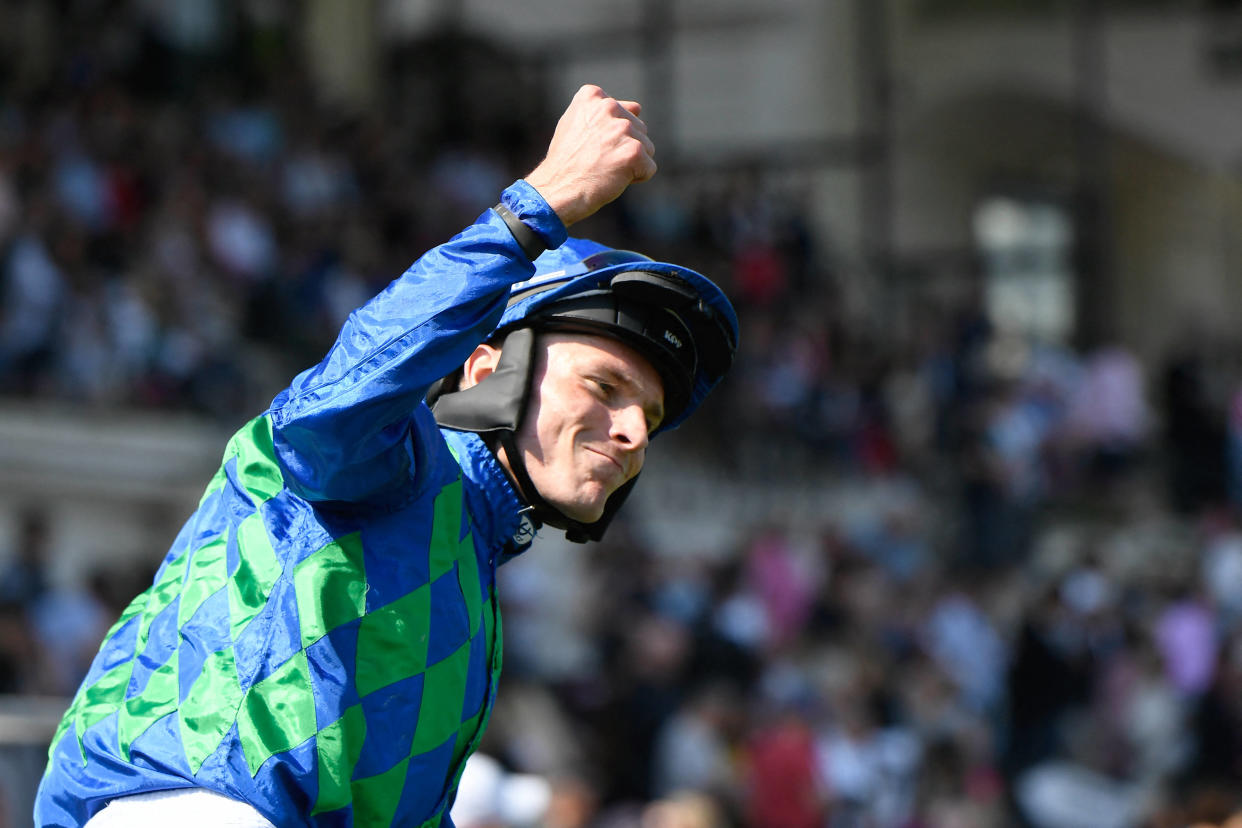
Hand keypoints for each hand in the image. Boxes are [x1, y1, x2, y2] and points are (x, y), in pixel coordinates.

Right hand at [525, 84, 656, 226]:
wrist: (557, 190)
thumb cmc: (566, 162)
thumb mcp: (575, 125)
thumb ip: (603, 113)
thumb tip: (637, 107)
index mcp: (593, 96)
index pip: (625, 113)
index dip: (612, 136)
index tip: (590, 146)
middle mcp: (609, 106)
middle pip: (639, 129)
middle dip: (624, 148)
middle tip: (597, 160)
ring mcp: (622, 128)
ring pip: (647, 148)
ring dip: (630, 163)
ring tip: (604, 169)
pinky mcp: (633, 151)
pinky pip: (649, 168)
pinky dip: (636, 178)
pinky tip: (613, 179)